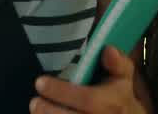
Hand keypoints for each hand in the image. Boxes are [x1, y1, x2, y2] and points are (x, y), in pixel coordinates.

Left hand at [31, 46, 145, 112]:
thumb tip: (108, 50)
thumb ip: (117, 63)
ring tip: (36, 108)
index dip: (62, 92)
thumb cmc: (120, 94)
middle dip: (50, 111)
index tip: (40, 82)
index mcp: (113, 102)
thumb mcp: (123, 77)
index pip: (88, 99)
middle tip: (34, 102)